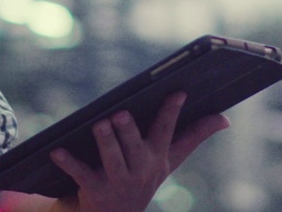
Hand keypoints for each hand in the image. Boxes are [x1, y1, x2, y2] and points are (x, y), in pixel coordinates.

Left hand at [48, 93, 229, 211]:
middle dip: (128, 130)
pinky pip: (80, 174)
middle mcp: (140, 169)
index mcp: (157, 157)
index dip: (171, 111)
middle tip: (121, 113)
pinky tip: (56, 150)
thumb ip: (194, 137)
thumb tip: (225, 119)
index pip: (167, 131)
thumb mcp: (169, 160)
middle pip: (135, 145)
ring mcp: (117, 180)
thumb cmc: (143, 177)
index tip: (177, 92)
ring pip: (111, 158)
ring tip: (99, 123)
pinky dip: (68, 162)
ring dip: (105, 141)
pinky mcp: (93, 189)